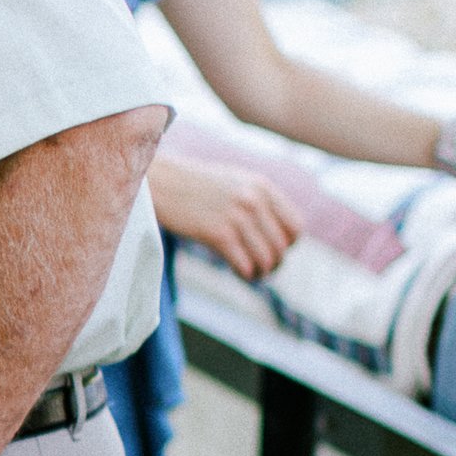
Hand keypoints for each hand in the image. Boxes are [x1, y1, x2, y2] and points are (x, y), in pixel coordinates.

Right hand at [149, 153, 299, 279]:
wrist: (160, 182)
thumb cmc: (194, 185)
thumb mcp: (234, 181)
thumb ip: (258, 200)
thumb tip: (279, 234)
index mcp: (262, 187)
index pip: (295, 226)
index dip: (288, 244)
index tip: (274, 249)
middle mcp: (254, 201)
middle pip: (282, 248)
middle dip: (274, 263)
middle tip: (262, 268)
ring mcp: (237, 217)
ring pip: (266, 260)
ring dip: (260, 272)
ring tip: (251, 272)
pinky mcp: (218, 234)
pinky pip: (245, 265)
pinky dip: (244, 274)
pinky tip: (237, 271)